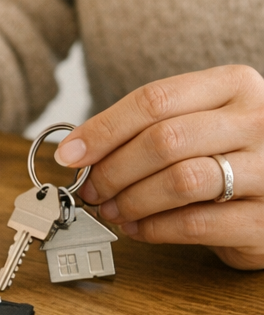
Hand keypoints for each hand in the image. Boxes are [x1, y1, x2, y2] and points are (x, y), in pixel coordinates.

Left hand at [54, 65, 263, 268]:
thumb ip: (147, 129)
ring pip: (180, 181)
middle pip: (164, 140)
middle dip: (113, 170)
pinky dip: (155, 228)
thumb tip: (78, 150)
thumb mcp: (196, 125)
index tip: (69, 154)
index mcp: (234, 86)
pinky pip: (196, 224)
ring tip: (112, 210)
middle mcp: (258, 122)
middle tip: (90, 189)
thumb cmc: (230, 155)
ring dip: (131, 200)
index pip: (154, 100)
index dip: (102, 130)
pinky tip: (139, 228)